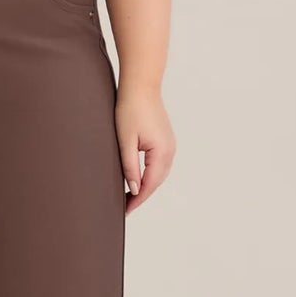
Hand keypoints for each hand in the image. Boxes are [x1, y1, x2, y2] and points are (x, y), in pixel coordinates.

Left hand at [114, 82, 174, 213]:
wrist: (141, 86)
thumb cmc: (130, 109)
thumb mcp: (126, 141)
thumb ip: (130, 167)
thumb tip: (135, 189)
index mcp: (161, 152)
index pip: (150, 184)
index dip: (137, 199)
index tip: (125, 211)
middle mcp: (170, 150)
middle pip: (157, 181)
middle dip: (142, 195)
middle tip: (125, 207)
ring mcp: (170, 145)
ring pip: (160, 174)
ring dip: (147, 186)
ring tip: (130, 196)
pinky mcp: (166, 140)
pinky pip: (160, 164)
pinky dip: (151, 174)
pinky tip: (139, 178)